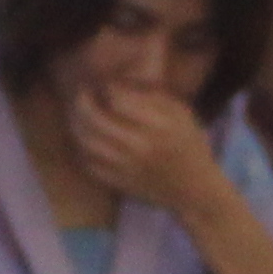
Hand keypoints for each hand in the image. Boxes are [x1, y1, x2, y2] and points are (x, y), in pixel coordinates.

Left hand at [63, 81, 234, 223]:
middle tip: (83, 94)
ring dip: (76, 124)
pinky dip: (82, 149)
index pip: (117, 99)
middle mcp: (139, 146)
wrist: (195, 190)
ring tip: (77, 114)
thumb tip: (120, 83)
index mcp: (158, 125)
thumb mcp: (181, 114)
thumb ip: (153, 96)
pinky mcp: (120, 182)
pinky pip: (89, 163)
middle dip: (83, 101)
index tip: (106, 85)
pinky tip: (85, 138)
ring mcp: (127, 167)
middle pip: (95, 118)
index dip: (107, 88)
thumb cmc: (190, 146)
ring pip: (86, 141)